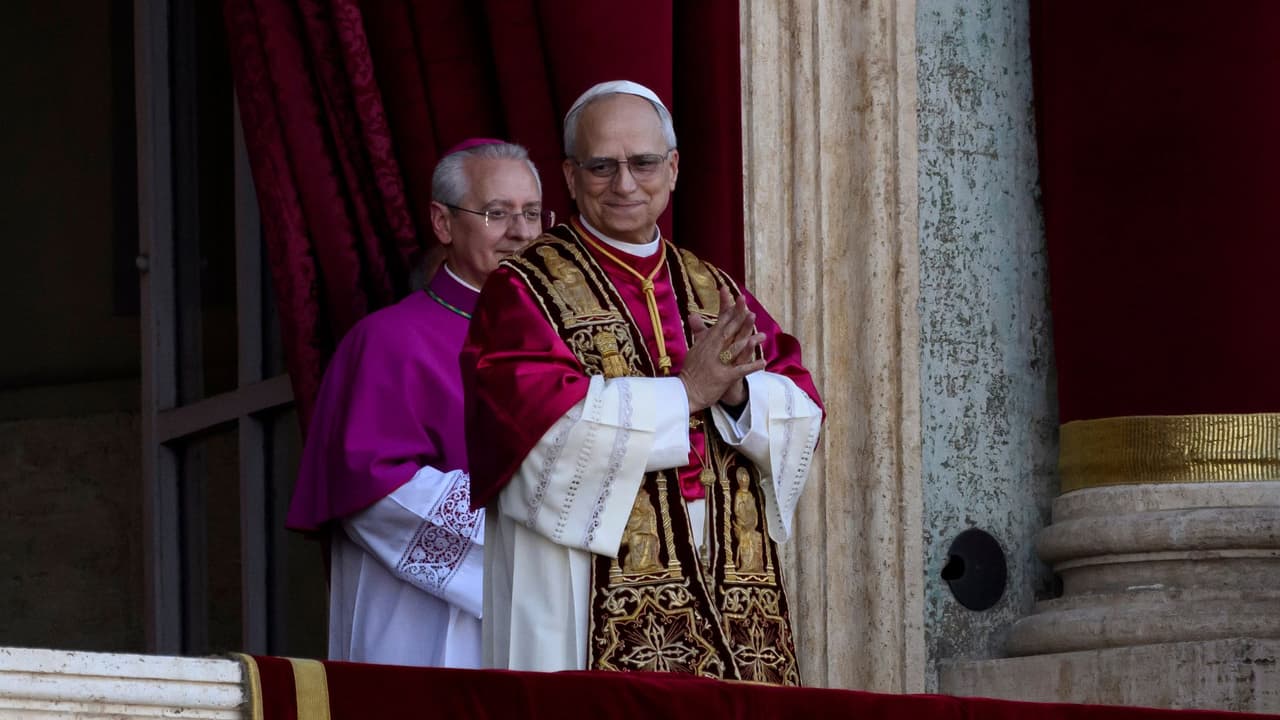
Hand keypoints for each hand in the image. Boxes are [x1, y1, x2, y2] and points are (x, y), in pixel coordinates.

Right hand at [680, 286, 765, 412]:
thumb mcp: (693, 348)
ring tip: (763, 335)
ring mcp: (718, 364)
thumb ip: (698, 331)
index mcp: (705, 343)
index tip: (737, 298)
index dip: (729, 310)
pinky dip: (752, 367)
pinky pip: (740, 371)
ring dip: (750, 342)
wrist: (685, 392)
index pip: (719, 323)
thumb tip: (693, 314)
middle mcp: (711, 350)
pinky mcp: (723, 377)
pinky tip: (763, 362)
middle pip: (728, 332)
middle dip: (740, 320)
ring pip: (735, 350)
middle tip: (750, 309)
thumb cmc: (691, 371)